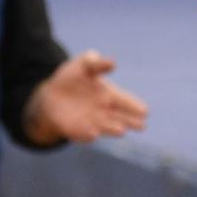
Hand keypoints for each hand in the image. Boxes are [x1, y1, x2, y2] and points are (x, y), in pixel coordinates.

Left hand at [25, 50, 147, 144]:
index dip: (135, 106)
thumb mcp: (82, 64)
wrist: (51, 96)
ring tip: (121, 130)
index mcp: (109, 94)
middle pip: (122, 118)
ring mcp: (93, 123)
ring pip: (106, 128)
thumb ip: (95, 62)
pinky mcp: (78, 131)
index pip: (126, 101)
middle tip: (142, 125)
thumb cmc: (71, 78)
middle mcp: (105, 111)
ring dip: (113, 129)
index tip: (145, 111)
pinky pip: (85, 134)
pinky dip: (89, 135)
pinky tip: (93, 134)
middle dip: (131, 122)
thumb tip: (112, 62)